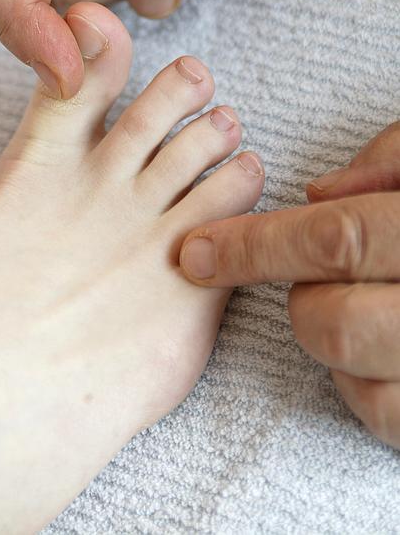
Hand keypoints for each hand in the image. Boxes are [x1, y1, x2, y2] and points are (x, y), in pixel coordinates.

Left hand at [179, 122, 399, 448]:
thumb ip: (391, 157)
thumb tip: (318, 193)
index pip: (335, 239)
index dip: (254, 245)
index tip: (196, 251)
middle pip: (334, 321)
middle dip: (298, 295)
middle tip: (308, 269)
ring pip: (358, 381)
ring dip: (332, 341)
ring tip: (355, 301)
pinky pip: (389, 418)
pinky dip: (364, 386)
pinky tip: (376, 347)